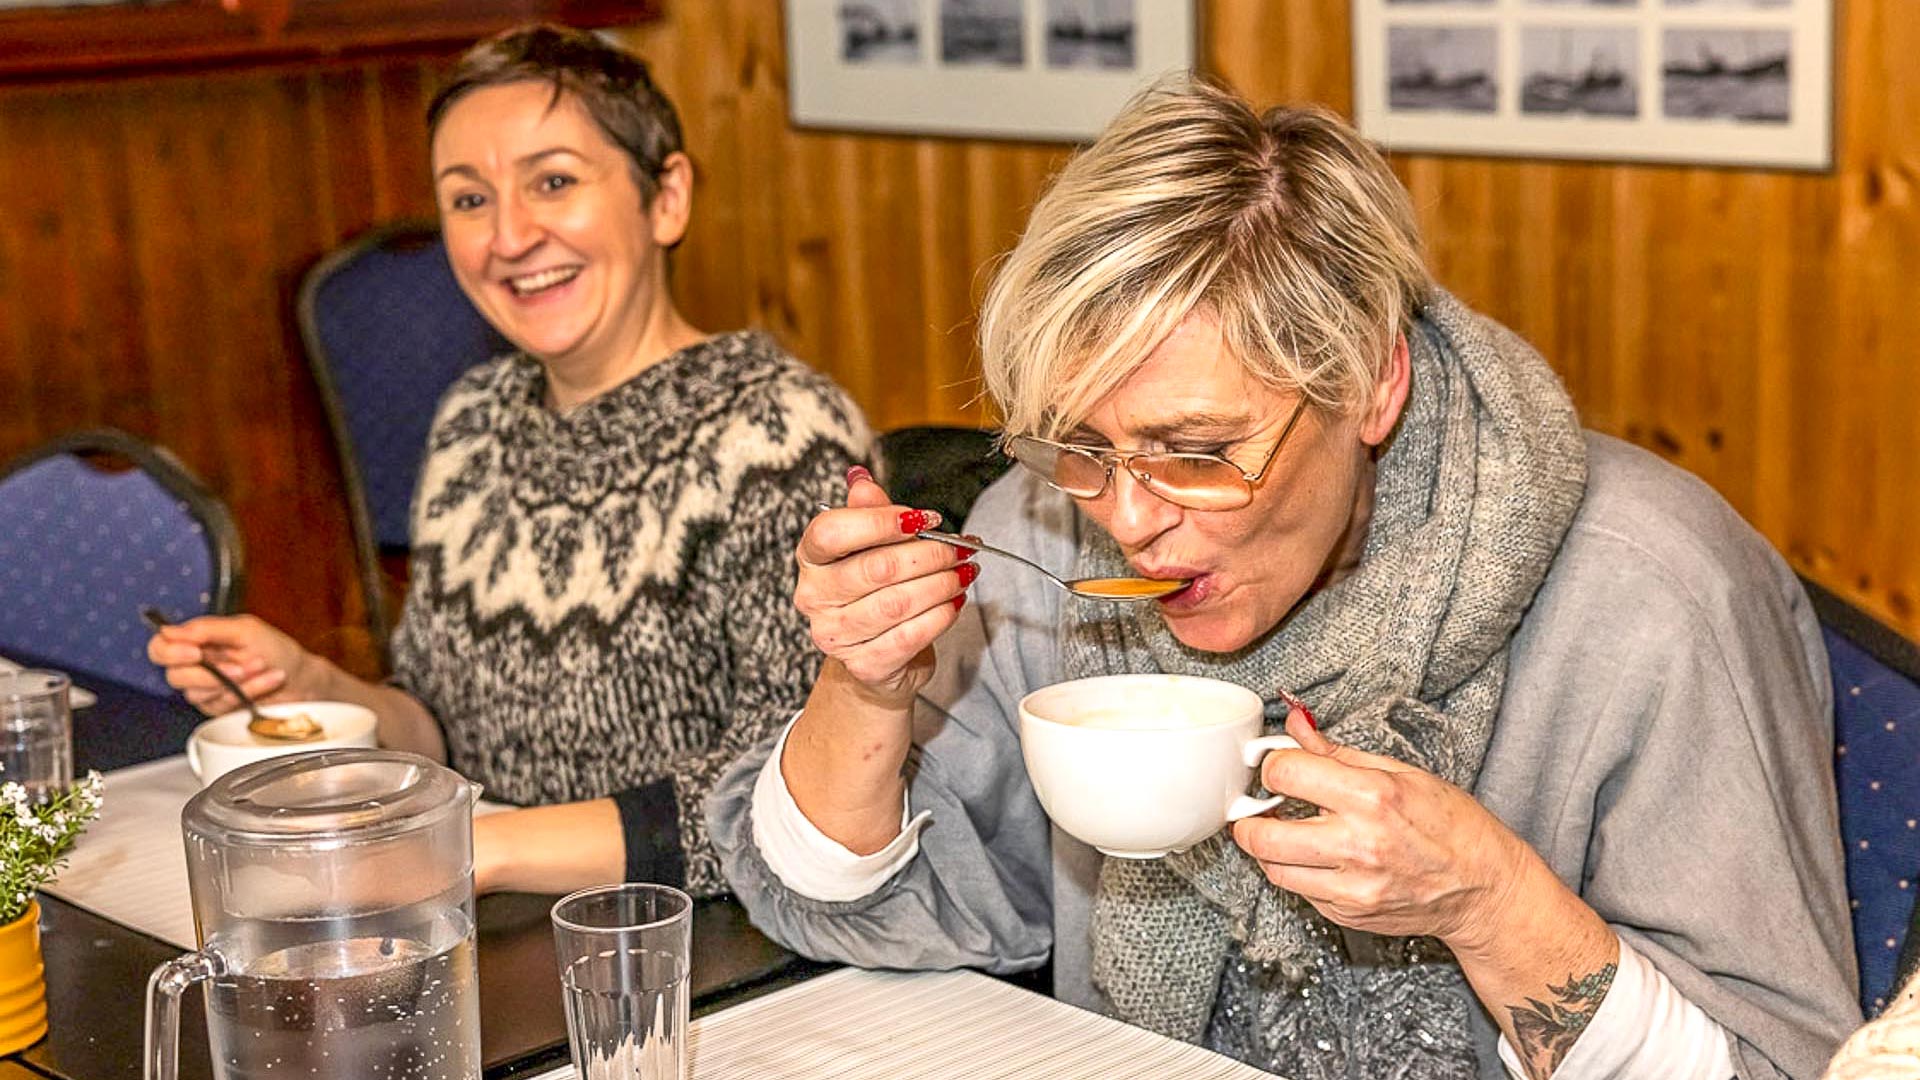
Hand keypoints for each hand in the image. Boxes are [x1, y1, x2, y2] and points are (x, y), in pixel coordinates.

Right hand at [145, 614, 321, 714]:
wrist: (303, 678)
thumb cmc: (277, 650)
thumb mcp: (245, 630)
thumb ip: (206, 629)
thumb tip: (169, 630)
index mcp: (198, 642)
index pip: (160, 648)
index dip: (170, 651)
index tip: (195, 652)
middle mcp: (197, 666)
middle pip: (175, 676)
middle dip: (211, 672)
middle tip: (240, 665)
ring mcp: (207, 690)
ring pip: (199, 694)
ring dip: (236, 680)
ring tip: (262, 667)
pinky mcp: (220, 709)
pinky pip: (222, 705)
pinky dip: (248, 691)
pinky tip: (269, 680)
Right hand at [792, 466, 976, 704]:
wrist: (877, 656)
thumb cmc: (874, 590)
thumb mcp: (870, 545)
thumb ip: (868, 513)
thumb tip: (861, 479)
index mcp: (811, 558)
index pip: (831, 531)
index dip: (881, 521)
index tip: (924, 519)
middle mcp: (814, 597)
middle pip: (876, 568)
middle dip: (929, 555)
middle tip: (960, 550)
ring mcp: (835, 635)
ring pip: (897, 603)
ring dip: (941, 585)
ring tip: (964, 573)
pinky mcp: (864, 664)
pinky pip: (910, 636)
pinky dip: (941, 616)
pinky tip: (956, 602)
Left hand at [1229, 709, 1529, 948]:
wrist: (1484, 890)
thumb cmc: (1453, 827)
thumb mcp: (1403, 774)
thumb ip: (1339, 753)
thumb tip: (1297, 726)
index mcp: (1373, 798)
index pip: (1286, 774)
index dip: (1274, 766)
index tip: (1278, 768)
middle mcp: (1358, 846)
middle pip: (1262, 835)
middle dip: (1250, 817)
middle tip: (1260, 807)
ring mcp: (1352, 888)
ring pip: (1273, 869)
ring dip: (1269, 848)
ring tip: (1288, 832)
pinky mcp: (1348, 915)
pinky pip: (1300, 892)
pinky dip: (1300, 872)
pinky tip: (1320, 858)